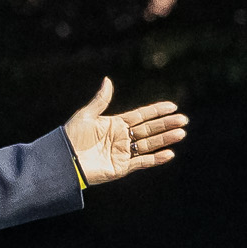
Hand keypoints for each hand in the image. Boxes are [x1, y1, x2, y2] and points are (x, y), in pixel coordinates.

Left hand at [65, 78, 188, 184]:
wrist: (63, 160)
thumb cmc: (71, 137)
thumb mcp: (86, 115)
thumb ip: (101, 100)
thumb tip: (108, 80)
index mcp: (115, 124)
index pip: (141, 115)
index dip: (156, 111)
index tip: (172, 106)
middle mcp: (122, 138)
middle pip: (149, 129)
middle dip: (166, 124)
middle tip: (183, 120)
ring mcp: (123, 153)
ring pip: (149, 144)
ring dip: (165, 139)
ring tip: (181, 134)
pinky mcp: (121, 167)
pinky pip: (142, 162)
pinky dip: (156, 159)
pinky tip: (169, 153)